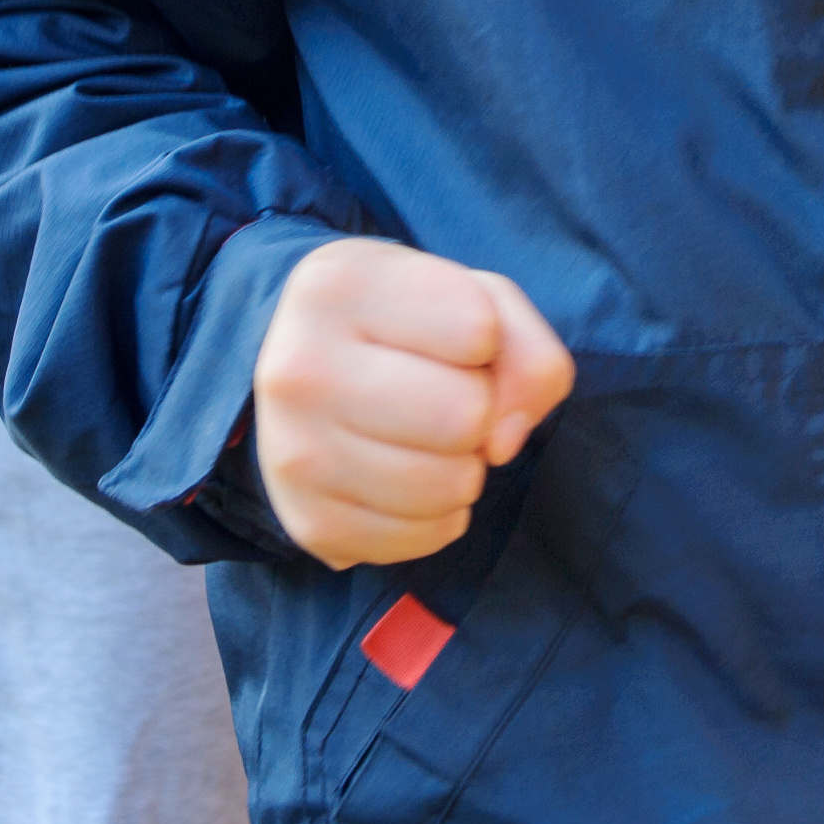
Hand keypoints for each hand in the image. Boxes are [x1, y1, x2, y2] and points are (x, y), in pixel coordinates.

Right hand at [253, 239, 574, 568]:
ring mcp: (295, 454)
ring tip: (425, 437)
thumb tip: (505, 441)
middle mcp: (299, 370)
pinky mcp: (310, 524)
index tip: (445, 336)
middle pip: (465, 415)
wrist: (307, 374)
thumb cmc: (407, 326)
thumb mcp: (472, 297)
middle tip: (440, 394)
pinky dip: (439, 514)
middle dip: (477, 408)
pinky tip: (408, 478)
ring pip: (451, 485)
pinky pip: (428, 536)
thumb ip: (527, 349)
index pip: (478, 330)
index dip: (485, 339)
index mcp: (336, 287)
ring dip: (463, 466)